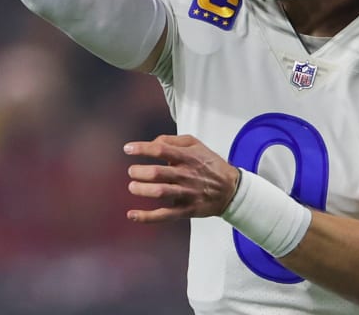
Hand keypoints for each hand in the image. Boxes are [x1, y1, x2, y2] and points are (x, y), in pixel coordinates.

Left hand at [123, 134, 241, 222]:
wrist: (231, 189)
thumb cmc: (209, 163)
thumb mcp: (195, 144)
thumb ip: (172, 140)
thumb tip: (151, 144)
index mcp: (188, 157)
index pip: (161, 150)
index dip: (142, 149)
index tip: (127, 149)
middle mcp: (186, 175)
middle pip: (157, 173)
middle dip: (139, 172)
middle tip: (132, 172)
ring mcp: (187, 193)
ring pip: (160, 192)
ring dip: (142, 190)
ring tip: (133, 186)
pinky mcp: (187, 210)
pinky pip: (165, 215)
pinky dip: (147, 217)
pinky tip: (132, 214)